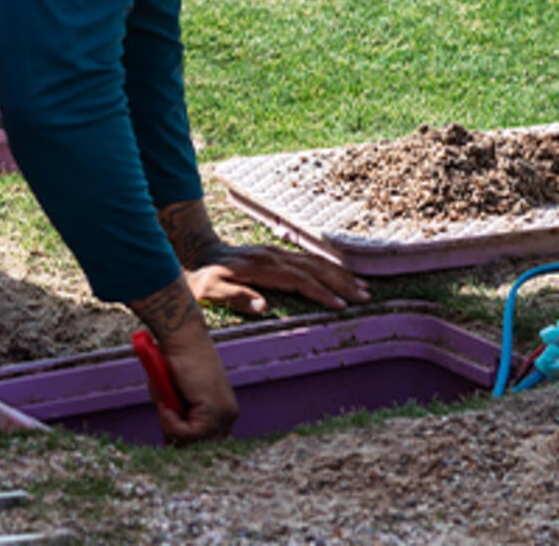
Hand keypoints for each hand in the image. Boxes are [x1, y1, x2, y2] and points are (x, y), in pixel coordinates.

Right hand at [129, 275, 237, 445]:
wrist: (183, 341)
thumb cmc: (175, 367)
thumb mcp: (177, 404)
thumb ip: (180, 426)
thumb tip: (173, 448)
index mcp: (224, 414)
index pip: (205, 447)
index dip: (183, 444)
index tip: (170, 436)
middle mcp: (229, 416)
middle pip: (198, 451)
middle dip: (176, 438)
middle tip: (167, 414)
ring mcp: (225, 414)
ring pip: (190, 445)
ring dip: (172, 429)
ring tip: (168, 406)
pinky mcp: (215, 410)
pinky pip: (187, 435)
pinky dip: (171, 423)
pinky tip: (169, 405)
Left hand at [159, 198, 370, 315]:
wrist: (192, 251)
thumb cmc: (199, 277)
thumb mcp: (208, 291)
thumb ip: (235, 297)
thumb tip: (264, 307)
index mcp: (263, 267)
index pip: (301, 280)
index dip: (322, 293)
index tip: (341, 306)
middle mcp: (275, 257)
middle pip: (316, 268)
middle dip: (343, 282)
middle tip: (365, 295)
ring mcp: (277, 253)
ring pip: (316, 261)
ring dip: (340, 273)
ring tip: (362, 285)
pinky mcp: (276, 254)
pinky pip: (309, 259)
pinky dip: (328, 267)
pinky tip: (339, 273)